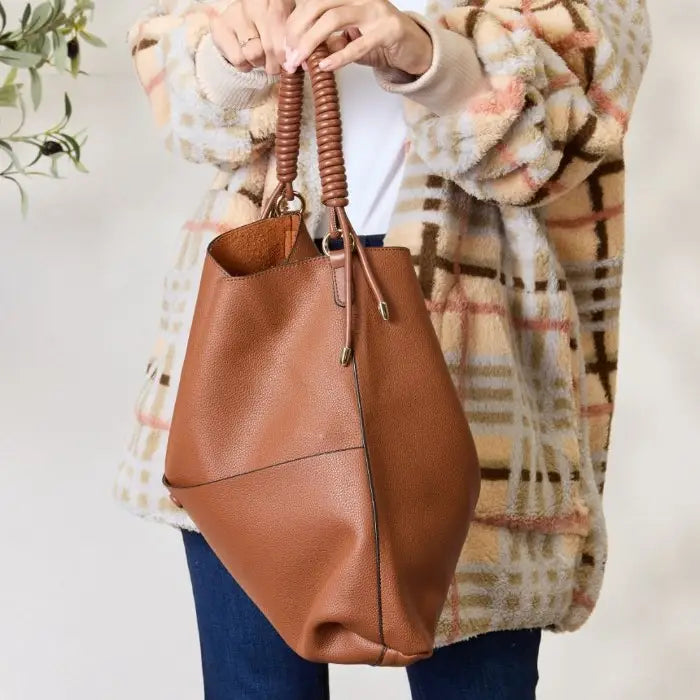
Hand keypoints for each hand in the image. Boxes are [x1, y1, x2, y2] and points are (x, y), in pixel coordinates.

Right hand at [210, 0, 294, 74]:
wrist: (240, 22)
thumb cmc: (270, 27)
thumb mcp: (286, 28)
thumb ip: (292, 41)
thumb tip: (296, 61)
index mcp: (275, 1)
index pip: (285, 33)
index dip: (287, 54)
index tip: (289, 65)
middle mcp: (253, 3)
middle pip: (270, 47)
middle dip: (275, 63)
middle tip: (275, 66)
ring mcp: (236, 13)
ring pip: (254, 54)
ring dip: (259, 63)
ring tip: (259, 56)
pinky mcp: (220, 26)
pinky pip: (239, 59)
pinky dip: (245, 65)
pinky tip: (246, 56)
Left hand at [284, 0, 432, 75]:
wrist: (415, 49)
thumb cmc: (380, 41)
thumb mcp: (349, 40)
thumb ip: (328, 42)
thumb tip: (302, 53)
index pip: (312, 3)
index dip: (295, 23)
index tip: (285, 46)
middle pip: (318, 7)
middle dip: (298, 33)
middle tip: (289, 57)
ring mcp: (375, 10)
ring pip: (334, 19)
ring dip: (312, 43)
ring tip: (301, 63)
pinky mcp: (388, 30)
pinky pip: (358, 44)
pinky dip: (339, 57)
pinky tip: (325, 67)